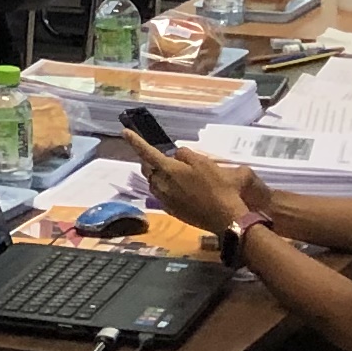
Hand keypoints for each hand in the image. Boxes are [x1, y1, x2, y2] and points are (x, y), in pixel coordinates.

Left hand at [128, 132, 250, 237]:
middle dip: (150, 160)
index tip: (124, 132)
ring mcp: (165, 200)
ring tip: (175, 173)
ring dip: (159, 175)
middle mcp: (161, 185)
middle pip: (148, 169)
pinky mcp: (172, 211)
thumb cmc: (219, 187)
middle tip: (161, 156)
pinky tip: (181, 189)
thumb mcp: (206, 162)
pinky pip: (163, 195)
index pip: (147, 152)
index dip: (135, 141)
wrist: (226, 218)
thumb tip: (178, 156)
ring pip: (154, 183)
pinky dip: (167, 188)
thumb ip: (187, 155)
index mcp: (168, 170)